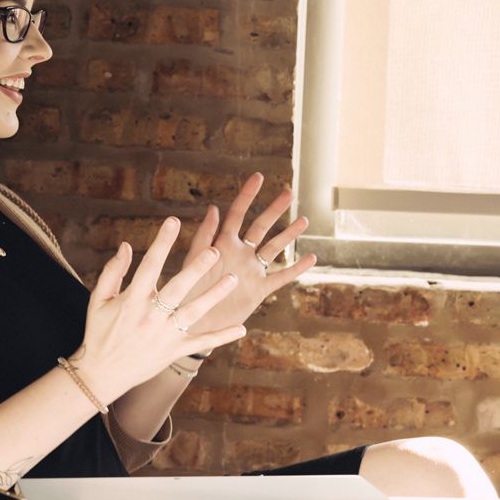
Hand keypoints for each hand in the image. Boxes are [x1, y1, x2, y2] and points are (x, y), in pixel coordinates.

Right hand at [72, 217, 245, 403]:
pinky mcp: (173, 352)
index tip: (173, 221)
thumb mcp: (98, 300)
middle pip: (177, 288)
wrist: (100, 375)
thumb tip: (125, 245)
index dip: (162, 242)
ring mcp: (164, 336)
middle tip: (214, 251)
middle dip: (196, 269)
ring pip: (193, 313)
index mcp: (131, 300)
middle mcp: (150, 316)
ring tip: (233, 278)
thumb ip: (113, 272)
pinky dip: (221, 337)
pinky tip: (242, 328)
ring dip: (214, 296)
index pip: (149, 265)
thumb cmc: (98, 332)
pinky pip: (201, 343)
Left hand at [179, 173, 317, 336]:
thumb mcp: (194, 261)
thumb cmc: (187, 292)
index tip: (258, 176)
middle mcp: (240, 254)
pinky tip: (311, 257)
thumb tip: (214, 207)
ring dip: (289, 235)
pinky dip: (296, 268)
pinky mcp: (259, 290)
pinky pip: (281, 277)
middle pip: (261, 227)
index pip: (237, 214)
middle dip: (274, 210)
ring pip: (274, 249)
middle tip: (288, 192)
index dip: (247, 195)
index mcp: (222, 244)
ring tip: (304, 220)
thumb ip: (205, 236)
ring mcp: (251, 271)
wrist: (191, 323)